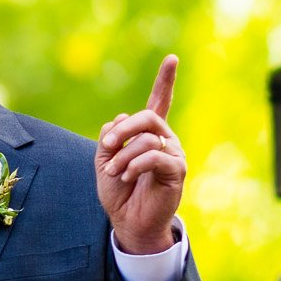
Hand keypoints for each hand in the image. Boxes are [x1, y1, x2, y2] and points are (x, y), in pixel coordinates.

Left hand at [96, 55, 184, 254]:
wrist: (129, 221)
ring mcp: (173, 154)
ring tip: (115, 172)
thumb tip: (120, 119)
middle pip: (147, 117)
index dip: (166, 81)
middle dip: (123, 129)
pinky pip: (155, 156)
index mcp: (148, 134)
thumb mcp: (104, 160)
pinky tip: (128, 176)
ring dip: (123, 155)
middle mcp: (165, 140)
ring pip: (147, 138)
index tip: (172, 58)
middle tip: (108, 144)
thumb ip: (109, 137)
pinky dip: (135, 164)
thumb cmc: (119, 191)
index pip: (159, 102)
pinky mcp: (177, 170)